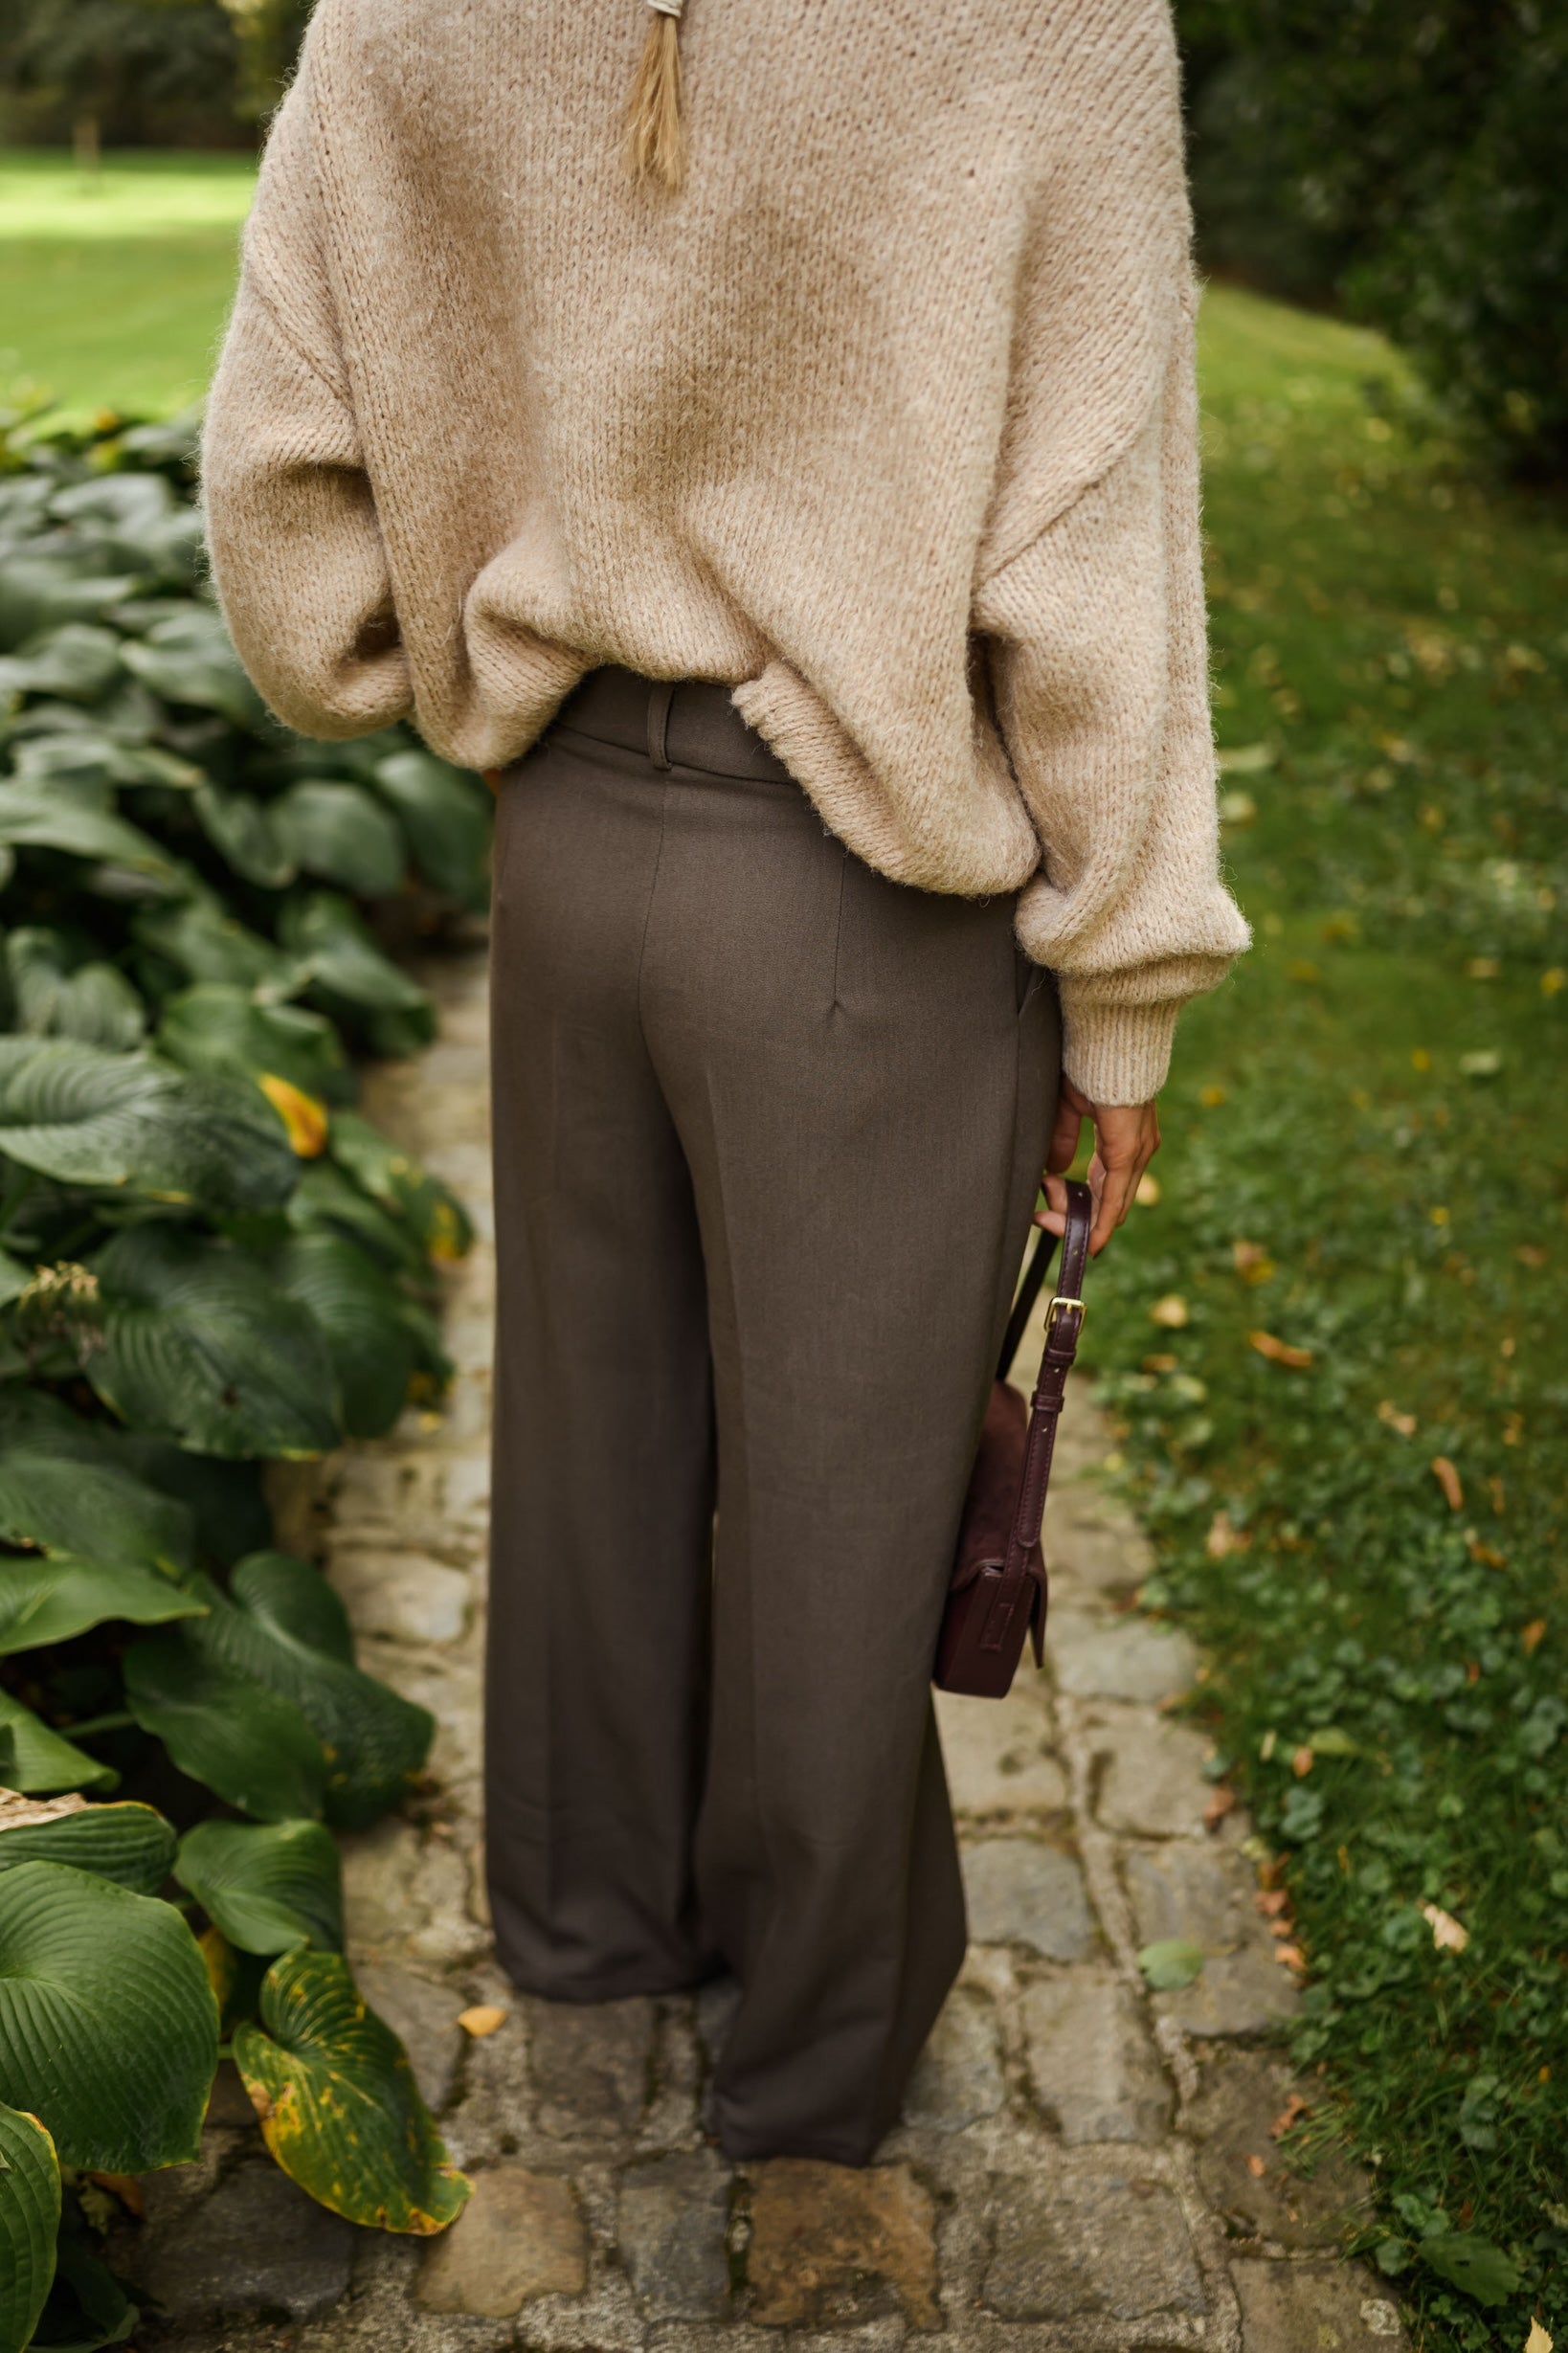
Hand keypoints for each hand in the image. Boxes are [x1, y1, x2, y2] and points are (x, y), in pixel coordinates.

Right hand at [1034, 1078, 1160, 1256]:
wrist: (1107, 1036)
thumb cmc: (1087, 1062)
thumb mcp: (1068, 1106)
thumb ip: (1063, 1138)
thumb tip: (1055, 1170)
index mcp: (1123, 1139)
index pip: (1105, 1187)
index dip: (1078, 1205)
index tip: (1046, 1209)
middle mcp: (1136, 1149)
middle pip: (1108, 1202)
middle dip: (1072, 1217)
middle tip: (1041, 1218)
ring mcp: (1136, 1151)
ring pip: (1110, 1204)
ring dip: (1076, 1216)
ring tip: (1045, 1214)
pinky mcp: (1128, 1150)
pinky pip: (1114, 1195)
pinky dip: (1101, 1221)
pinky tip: (1089, 1242)